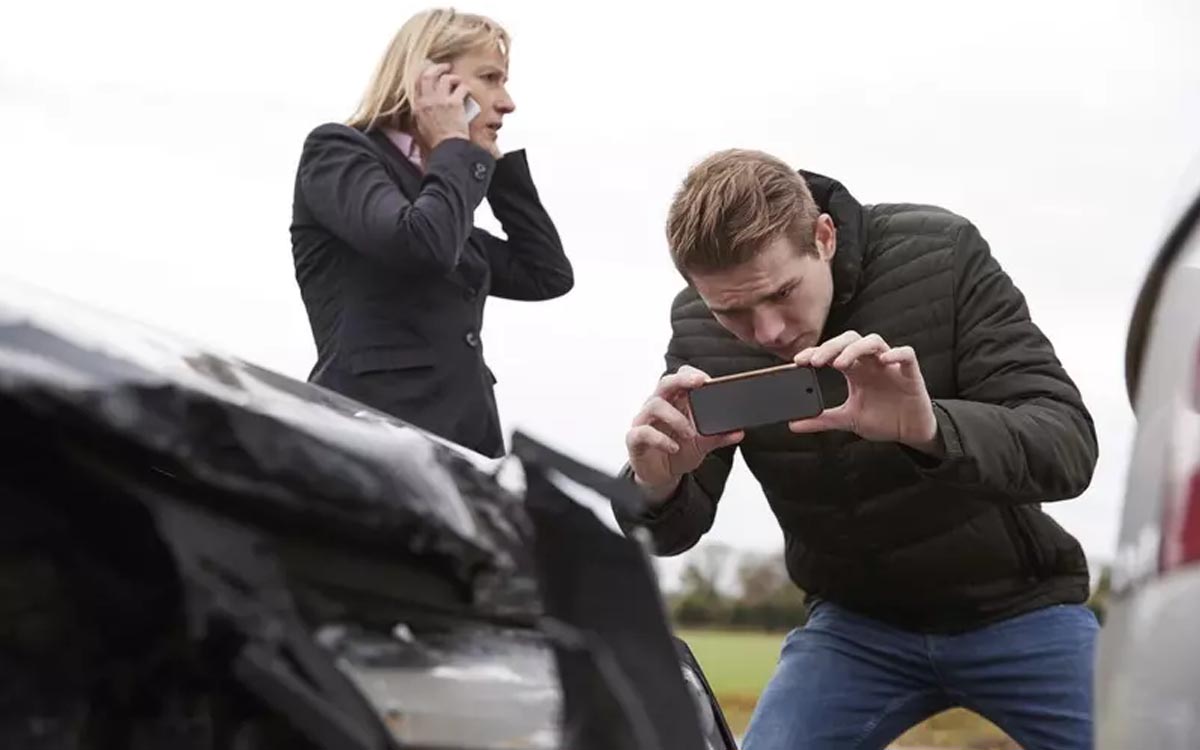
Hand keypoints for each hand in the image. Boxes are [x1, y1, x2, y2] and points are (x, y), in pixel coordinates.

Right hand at [411, 62, 470, 152]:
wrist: (447, 148)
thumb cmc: (436, 143)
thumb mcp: (420, 128)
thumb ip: (420, 115)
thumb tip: (421, 108)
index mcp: (418, 107)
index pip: (417, 82)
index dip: (424, 73)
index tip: (430, 71)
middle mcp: (427, 101)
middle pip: (428, 75)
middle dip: (437, 68)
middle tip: (445, 67)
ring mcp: (440, 101)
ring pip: (445, 78)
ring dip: (453, 77)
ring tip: (458, 81)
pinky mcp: (454, 103)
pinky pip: (461, 87)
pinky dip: (466, 88)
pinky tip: (468, 92)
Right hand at [626, 366, 744, 503]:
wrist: (661, 476)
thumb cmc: (677, 452)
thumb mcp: (702, 444)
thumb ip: (718, 436)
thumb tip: (739, 431)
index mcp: (674, 402)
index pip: (679, 377)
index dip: (691, 374)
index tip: (708, 380)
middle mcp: (657, 406)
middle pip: (666, 382)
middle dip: (683, 380)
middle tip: (700, 383)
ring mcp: (644, 421)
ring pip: (655, 405)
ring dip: (676, 418)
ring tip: (690, 433)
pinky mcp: (634, 438)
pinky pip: (643, 432)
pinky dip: (660, 439)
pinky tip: (673, 447)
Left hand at [788, 332, 941, 453]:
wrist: (911, 433)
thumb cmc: (883, 420)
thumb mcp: (848, 420)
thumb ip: (822, 420)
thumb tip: (793, 424)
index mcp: (855, 371)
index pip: (832, 352)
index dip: (815, 352)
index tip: (798, 361)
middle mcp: (871, 363)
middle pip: (850, 340)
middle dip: (831, 347)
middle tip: (816, 362)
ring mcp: (891, 365)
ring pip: (873, 341)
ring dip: (855, 349)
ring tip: (840, 364)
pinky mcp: (911, 373)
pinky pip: (907, 354)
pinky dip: (896, 354)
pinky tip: (884, 360)